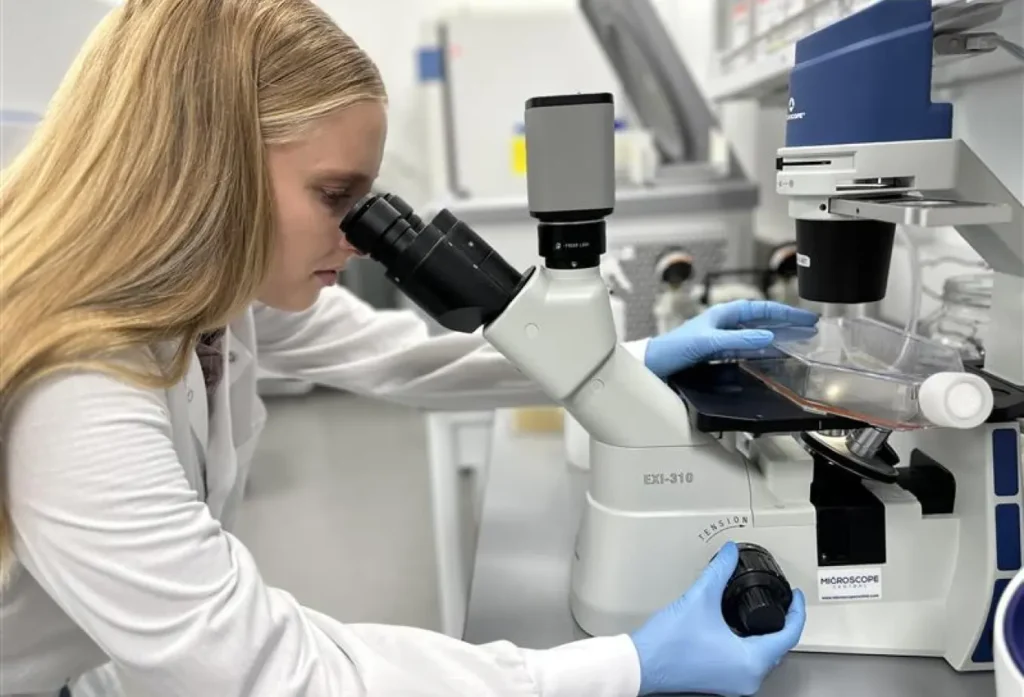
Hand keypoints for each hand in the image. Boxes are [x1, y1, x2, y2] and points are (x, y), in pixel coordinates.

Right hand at [630, 541, 805, 695]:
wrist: (642, 664)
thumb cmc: (668, 644)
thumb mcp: (700, 598)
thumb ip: (719, 571)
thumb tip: (730, 554)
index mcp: (750, 662)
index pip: (789, 635)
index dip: (796, 611)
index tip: (794, 597)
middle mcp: (747, 678)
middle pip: (779, 648)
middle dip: (783, 622)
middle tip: (784, 602)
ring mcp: (735, 684)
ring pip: (764, 657)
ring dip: (766, 635)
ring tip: (764, 613)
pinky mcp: (722, 682)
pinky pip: (748, 664)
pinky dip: (750, 646)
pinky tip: (740, 631)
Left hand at [644, 300, 818, 378]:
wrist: (653, 366)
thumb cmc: (672, 348)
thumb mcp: (707, 343)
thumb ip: (737, 340)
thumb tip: (766, 337)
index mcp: (723, 314)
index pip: (762, 309)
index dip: (786, 313)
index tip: (806, 318)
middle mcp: (724, 324)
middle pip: (763, 320)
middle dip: (788, 323)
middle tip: (811, 327)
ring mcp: (722, 338)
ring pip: (757, 334)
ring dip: (779, 336)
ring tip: (800, 340)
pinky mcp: (718, 354)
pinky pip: (748, 349)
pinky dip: (764, 350)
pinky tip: (774, 355)